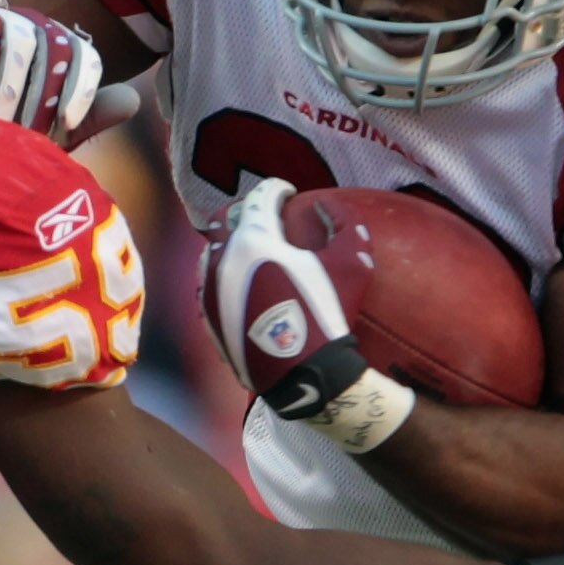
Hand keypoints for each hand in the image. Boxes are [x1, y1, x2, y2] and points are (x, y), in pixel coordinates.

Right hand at [0, 1, 104, 144]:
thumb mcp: (46, 132)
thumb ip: (88, 117)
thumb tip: (134, 101)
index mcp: (63, 53)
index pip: (88, 58)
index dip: (81, 92)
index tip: (65, 127)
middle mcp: (39, 30)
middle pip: (60, 49)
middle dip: (44, 96)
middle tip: (25, 132)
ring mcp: (6, 19)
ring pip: (26, 40)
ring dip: (13, 86)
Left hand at [204, 179, 411, 454]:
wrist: (303, 375)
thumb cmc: (328, 313)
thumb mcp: (354, 262)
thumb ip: (345, 222)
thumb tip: (327, 206)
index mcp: (253, 239)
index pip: (260, 196)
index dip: (277, 189)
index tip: (289, 194)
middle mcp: (222, 259)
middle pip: (225, 220)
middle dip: (244, 212)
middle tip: (265, 219)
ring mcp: (210, 291)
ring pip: (213, 254)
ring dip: (232, 246)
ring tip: (253, 253)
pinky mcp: (209, 319)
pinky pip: (212, 287)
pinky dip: (226, 278)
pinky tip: (246, 287)